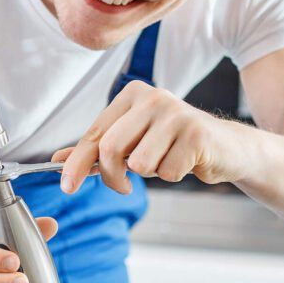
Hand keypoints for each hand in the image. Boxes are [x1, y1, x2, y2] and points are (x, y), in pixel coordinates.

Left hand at [55, 80, 251, 194]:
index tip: (67, 186)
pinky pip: (166, 172)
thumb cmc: (174, 144)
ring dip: (150, 174)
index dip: (77, 163)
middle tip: (123, 187)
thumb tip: (57, 159)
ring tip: (166, 161)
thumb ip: (96, 149)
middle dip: (112, 177)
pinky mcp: (196, 134)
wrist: (226, 147)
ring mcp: (176, 113)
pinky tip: (185, 162)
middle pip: (110, 149)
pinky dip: (172, 176)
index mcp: (132, 95)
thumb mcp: (132, 142)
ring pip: (139, 163)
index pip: (94, 134)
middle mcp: (152, 98)